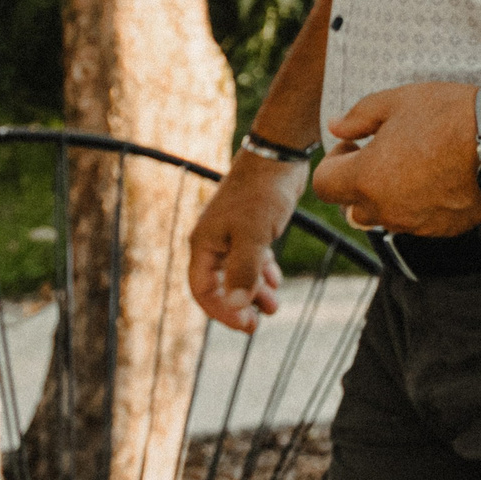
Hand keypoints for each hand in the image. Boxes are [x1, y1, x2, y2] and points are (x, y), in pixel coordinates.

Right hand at [187, 154, 303, 331]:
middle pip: (217, 284)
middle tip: (256, 325)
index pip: (202, 290)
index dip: (221, 311)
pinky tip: (275, 282)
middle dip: (236, 306)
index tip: (245, 325)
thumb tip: (235, 306)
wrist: (278, 155)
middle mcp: (213, 240)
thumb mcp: (254, 235)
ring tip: (273, 308)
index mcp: (204, 243)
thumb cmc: (262, 193)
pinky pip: (249, 258)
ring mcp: (231, 232)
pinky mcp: (250, 225)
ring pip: (236, 272)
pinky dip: (261, 273)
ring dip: (252, 292)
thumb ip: (243, 271)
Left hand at [310, 81, 480, 236]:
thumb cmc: (450, 115)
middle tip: (382, 154)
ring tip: (412, 165)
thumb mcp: (398, 101)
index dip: (334, 160)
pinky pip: (416, 222)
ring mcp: (415, 223)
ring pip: (384, 218)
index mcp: (367, 179)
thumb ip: (358, 116)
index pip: (324, 184)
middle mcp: (386, 210)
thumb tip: (335, 127)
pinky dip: (417, 205)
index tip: (356, 143)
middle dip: (359, 183)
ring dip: (386, 197)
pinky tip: (437, 177)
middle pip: (351, 208)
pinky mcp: (443, 229)